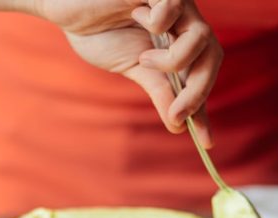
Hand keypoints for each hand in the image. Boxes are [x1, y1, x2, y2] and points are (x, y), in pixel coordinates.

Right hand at [38, 0, 221, 146]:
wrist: (64, 7)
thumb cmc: (97, 30)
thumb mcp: (133, 67)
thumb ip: (159, 90)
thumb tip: (179, 125)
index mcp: (179, 38)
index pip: (202, 72)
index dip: (204, 105)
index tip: (206, 143)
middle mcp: (183, 19)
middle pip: (213, 54)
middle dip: (198, 91)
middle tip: (178, 114)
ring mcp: (174, 1)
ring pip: (202, 35)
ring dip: (174, 60)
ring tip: (144, 59)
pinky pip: (173, 8)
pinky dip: (157, 22)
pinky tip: (135, 14)